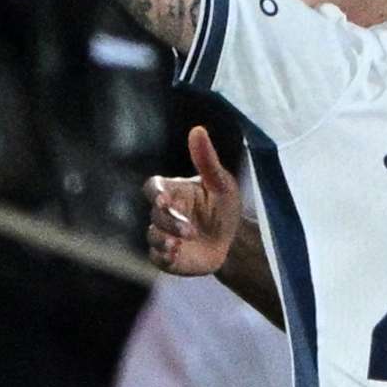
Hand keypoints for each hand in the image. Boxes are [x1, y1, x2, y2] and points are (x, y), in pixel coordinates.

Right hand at [148, 126, 244, 275]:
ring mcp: (164, 234)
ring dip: (163, 240)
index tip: (164, 201)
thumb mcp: (221, 183)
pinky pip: (156, 256)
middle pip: (155, 214)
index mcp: (174, 191)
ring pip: (152, 235)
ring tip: (178, 245)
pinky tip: (175, 256)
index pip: (154, 187)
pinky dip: (163, 257)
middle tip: (190, 231)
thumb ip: (207, 160)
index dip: (155, 194)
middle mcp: (165, 212)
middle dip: (169, 222)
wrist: (233, 242)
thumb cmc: (224, 207)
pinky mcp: (167, 256)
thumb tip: (198, 129)